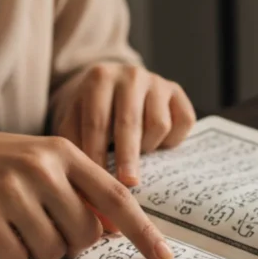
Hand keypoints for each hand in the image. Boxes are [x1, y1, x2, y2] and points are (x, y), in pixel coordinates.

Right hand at [0, 128, 172, 258]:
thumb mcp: (42, 162)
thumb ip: (80, 188)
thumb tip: (115, 230)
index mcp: (64, 151)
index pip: (116, 197)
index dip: (142, 231)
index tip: (162, 257)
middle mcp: (41, 166)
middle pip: (84, 234)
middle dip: (70, 243)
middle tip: (44, 226)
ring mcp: (10, 188)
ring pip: (51, 250)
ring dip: (35, 249)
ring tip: (14, 223)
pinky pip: (15, 258)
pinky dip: (8, 254)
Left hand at [50, 63, 196, 186]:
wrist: (115, 86)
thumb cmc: (92, 111)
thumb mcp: (73, 121)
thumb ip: (74, 145)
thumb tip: (80, 182)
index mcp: (100, 77)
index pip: (97, 122)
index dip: (97, 154)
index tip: (98, 180)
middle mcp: (130, 75)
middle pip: (130, 122)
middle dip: (127, 157)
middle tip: (127, 183)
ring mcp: (157, 82)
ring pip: (159, 125)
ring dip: (148, 147)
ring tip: (137, 153)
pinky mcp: (177, 91)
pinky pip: (183, 122)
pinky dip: (172, 140)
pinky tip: (157, 143)